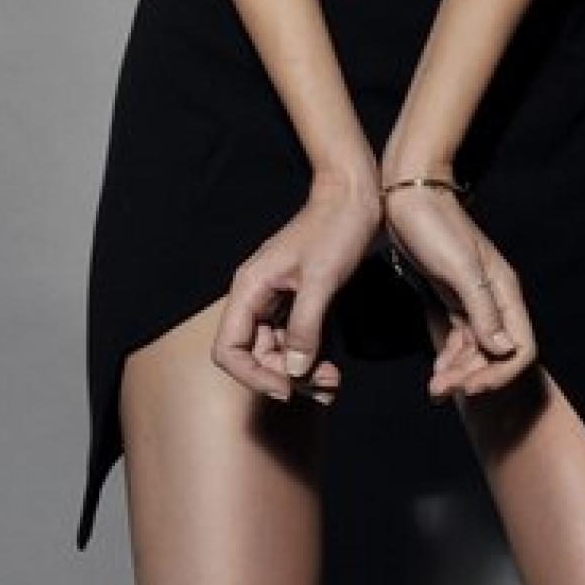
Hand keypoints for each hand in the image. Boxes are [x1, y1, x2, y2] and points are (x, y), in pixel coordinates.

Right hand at [212, 173, 381, 404]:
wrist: (356, 195)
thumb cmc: (336, 226)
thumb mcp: (321, 279)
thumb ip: (305, 326)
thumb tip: (294, 370)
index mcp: (250, 288)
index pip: (229, 348)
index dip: (252, 376)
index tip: (286, 388)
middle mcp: (257, 296)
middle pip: (255, 355)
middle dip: (285, 376)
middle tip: (323, 387)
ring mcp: (277, 299)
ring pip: (277, 352)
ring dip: (301, 372)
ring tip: (332, 382)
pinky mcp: (298, 300)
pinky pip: (295, 339)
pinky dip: (311, 358)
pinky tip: (331, 369)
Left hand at [381, 180, 536, 399]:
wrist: (409, 198)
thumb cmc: (435, 226)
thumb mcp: (460, 268)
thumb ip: (484, 309)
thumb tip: (504, 350)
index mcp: (505, 291)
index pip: (520, 348)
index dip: (500, 374)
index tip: (471, 388)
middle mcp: (495, 299)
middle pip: (496, 355)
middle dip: (472, 377)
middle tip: (440, 391)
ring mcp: (474, 300)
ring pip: (477, 350)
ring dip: (460, 372)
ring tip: (434, 388)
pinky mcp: (454, 299)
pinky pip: (461, 339)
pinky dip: (451, 358)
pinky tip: (437, 369)